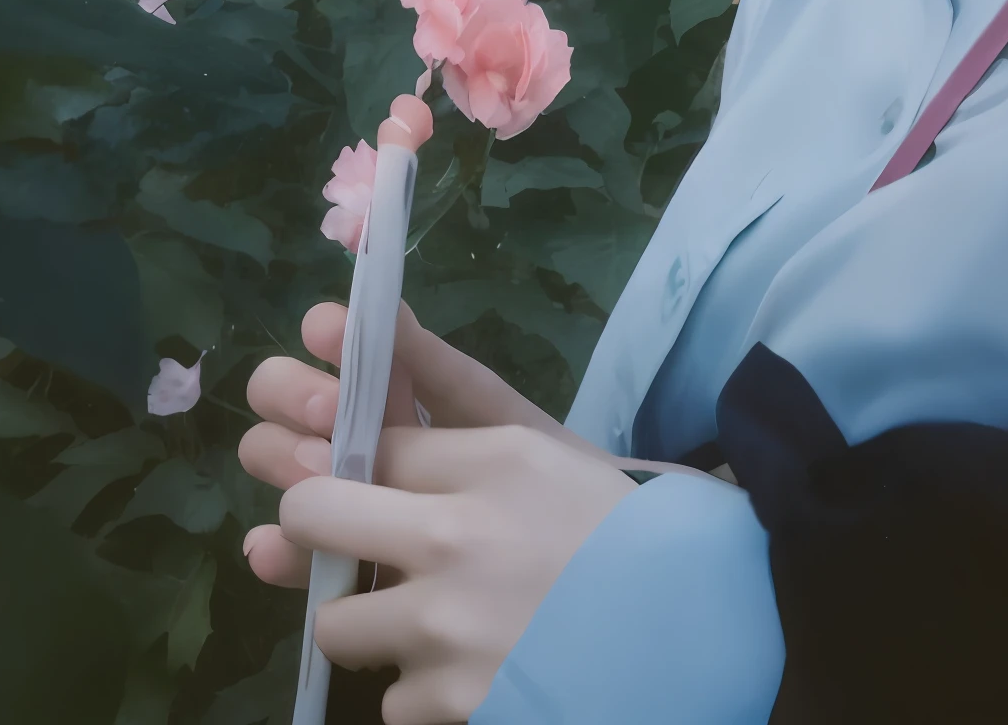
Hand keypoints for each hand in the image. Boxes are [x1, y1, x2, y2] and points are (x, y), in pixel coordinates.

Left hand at [240, 300, 721, 722]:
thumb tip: (364, 322)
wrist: (695, 633)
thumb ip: (453, 389)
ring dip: (374, 624)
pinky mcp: (451, 706)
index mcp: (492, 461)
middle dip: (312, 527)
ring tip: (436, 620)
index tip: (348, 471)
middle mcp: (455, 539)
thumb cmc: (621, 526)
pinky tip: (478, 670)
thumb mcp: (544, 445)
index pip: (365, 440)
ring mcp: (447, 631)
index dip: (344, 451)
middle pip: (312, 513)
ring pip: (335, 623)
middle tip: (350, 543)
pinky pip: (389, 697)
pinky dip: (425, 690)